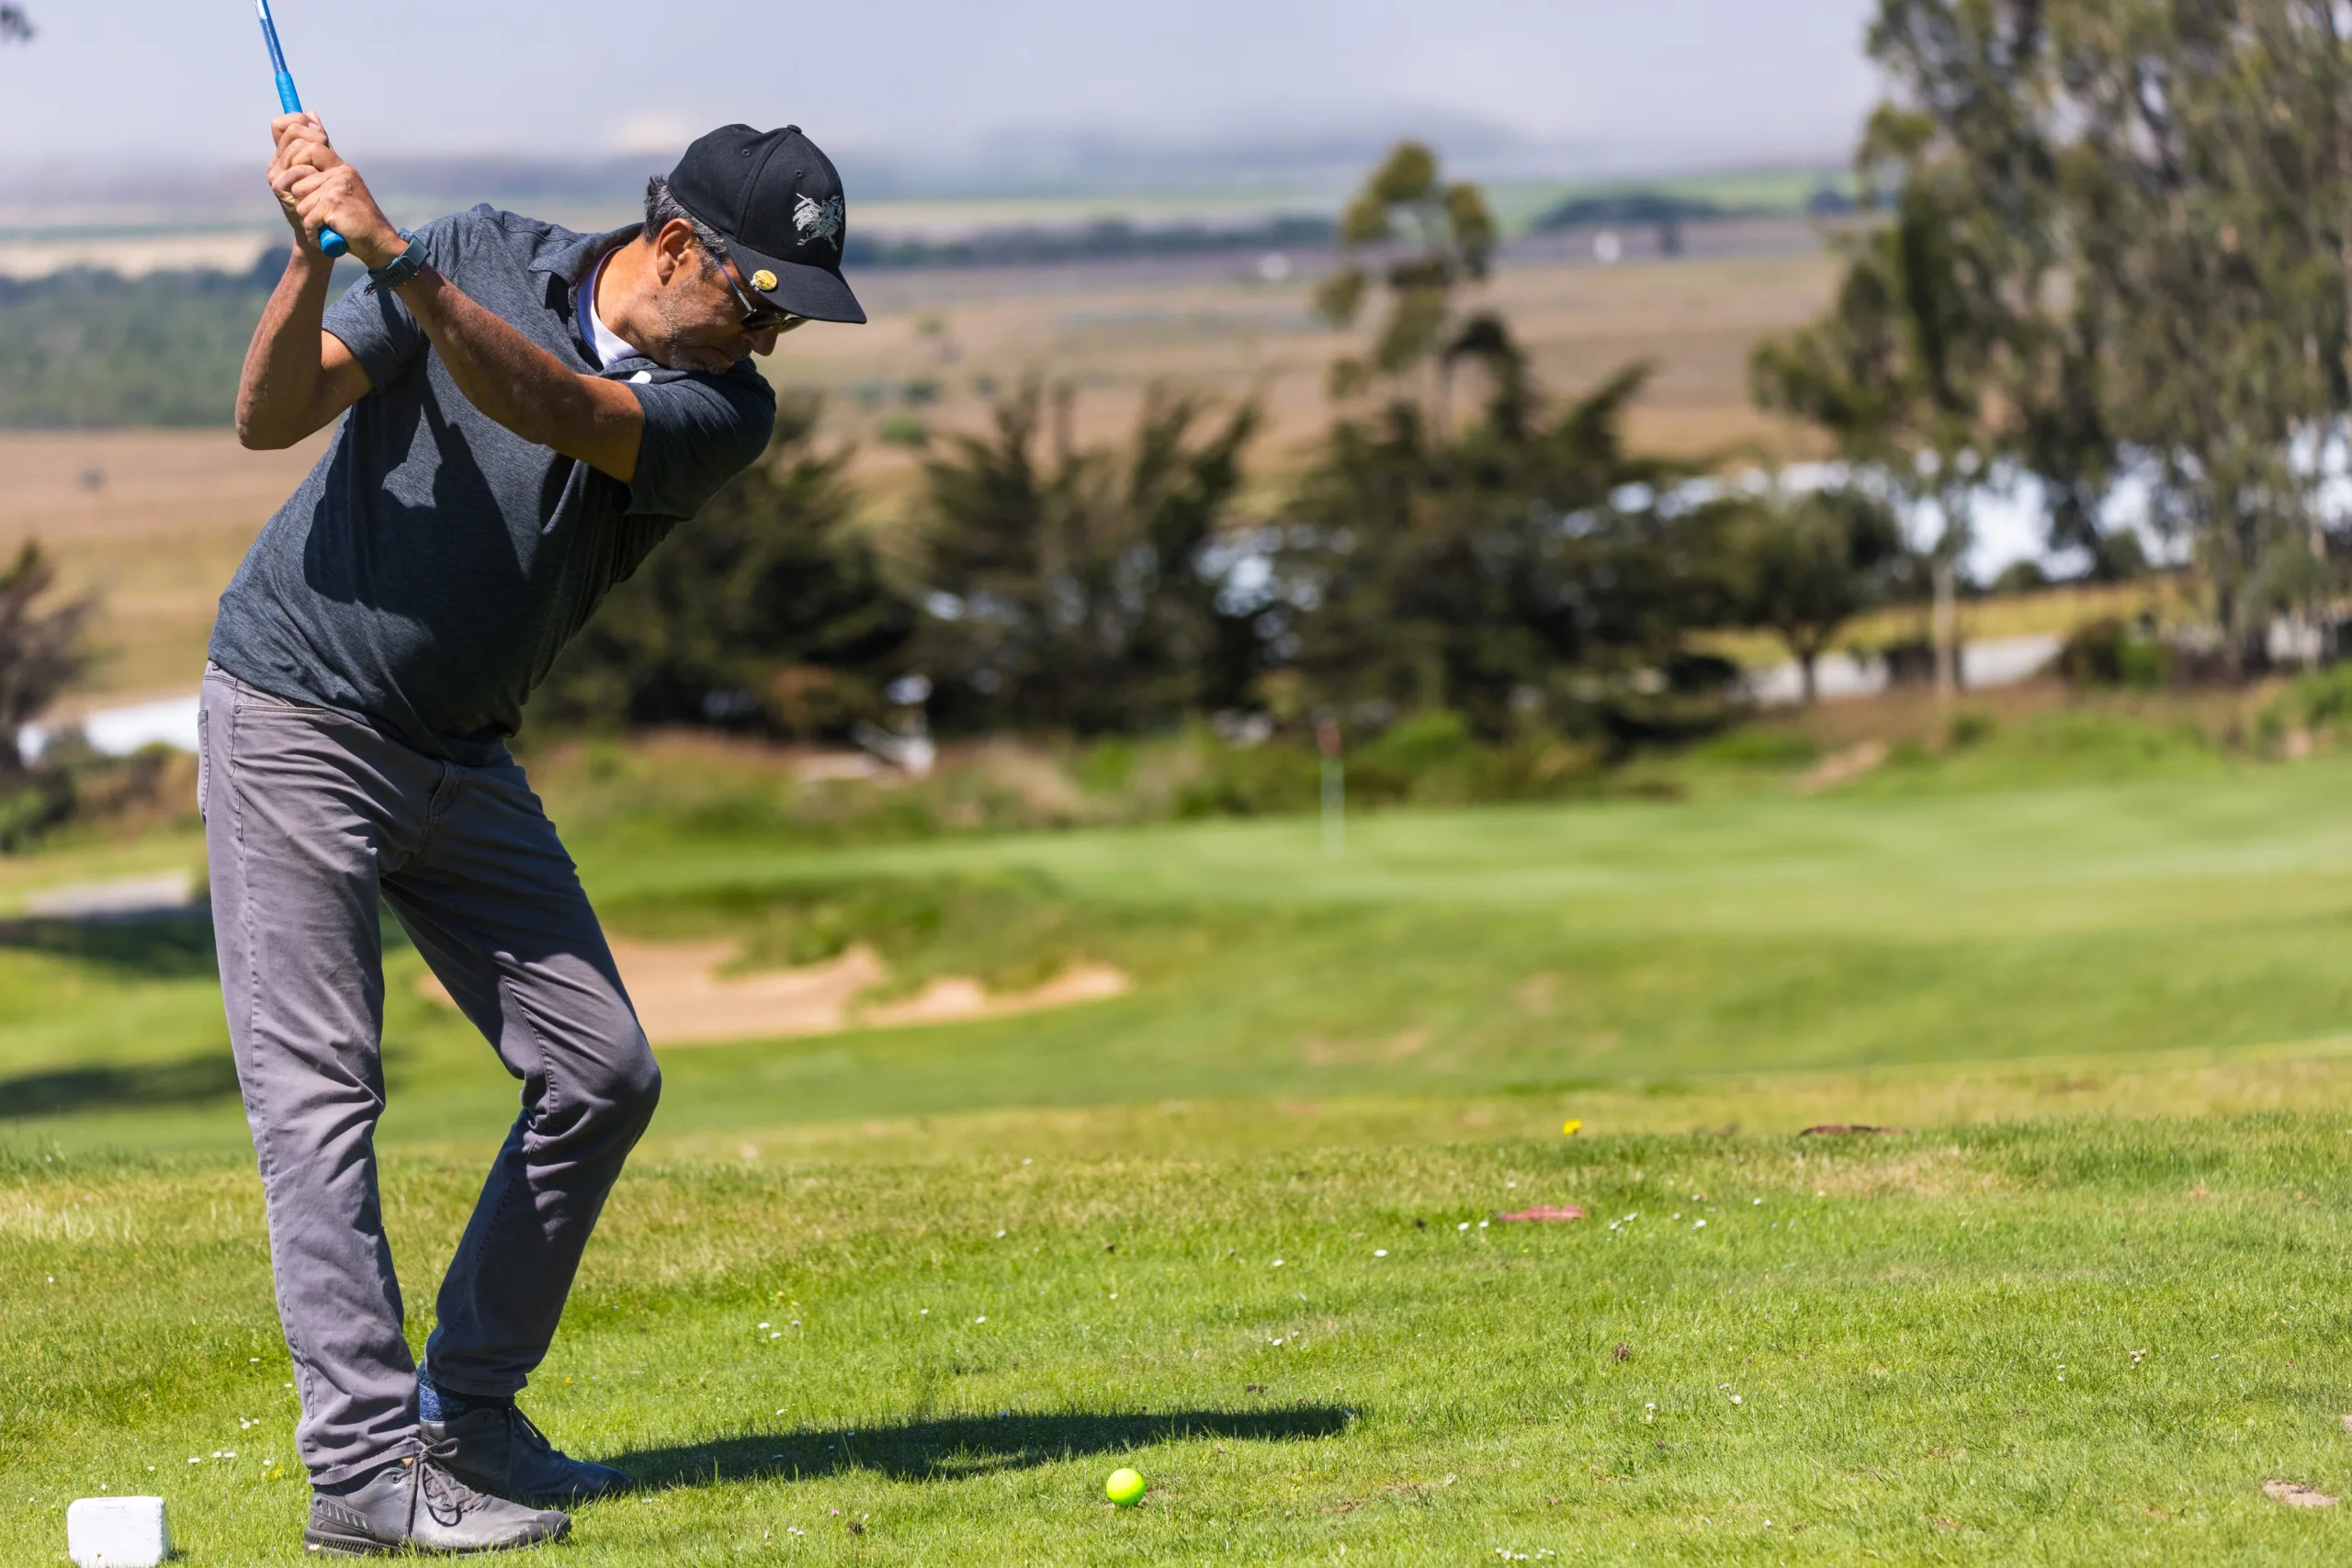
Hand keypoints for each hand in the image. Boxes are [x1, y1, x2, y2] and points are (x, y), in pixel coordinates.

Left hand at [266, 113, 400, 265]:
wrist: (376, 244)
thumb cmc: (352, 217)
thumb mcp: (335, 183)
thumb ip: (322, 153)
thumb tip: (310, 112)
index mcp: (339, 166)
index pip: (310, 142)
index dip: (294, 151)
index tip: (299, 177)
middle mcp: (340, 171)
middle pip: (297, 169)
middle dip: (296, 190)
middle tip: (309, 206)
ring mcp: (338, 185)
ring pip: (299, 194)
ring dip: (306, 214)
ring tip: (324, 223)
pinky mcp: (334, 202)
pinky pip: (306, 213)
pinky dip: (312, 229)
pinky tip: (325, 233)